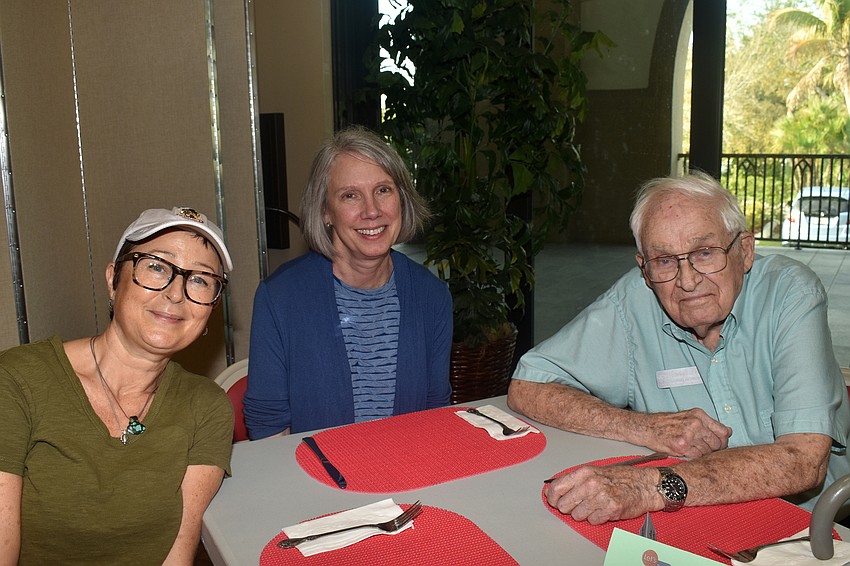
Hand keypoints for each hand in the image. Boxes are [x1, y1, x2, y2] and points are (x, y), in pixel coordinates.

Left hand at [545, 465, 659, 523]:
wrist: (645, 485)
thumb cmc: (621, 478)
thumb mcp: (594, 472)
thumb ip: (576, 480)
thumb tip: (555, 490)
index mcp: (584, 472)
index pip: (556, 488)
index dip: (552, 498)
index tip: (554, 501)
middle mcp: (590, 484)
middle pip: (564, 505)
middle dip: (569, 508)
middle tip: (578, 505)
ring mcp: (600, 497)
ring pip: (577, 515)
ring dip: (584, 514)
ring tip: (594, 506)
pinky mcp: (610, 510)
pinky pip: (592, 521)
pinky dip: (597, 518)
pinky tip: (604, 510)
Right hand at [637, 408, 731, 457]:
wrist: (646, 427)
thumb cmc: (667, 423)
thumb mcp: (689, 417)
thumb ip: (709, 424)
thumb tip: (729, 432)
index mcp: (698, 415)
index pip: (723, 431)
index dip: (723, 441)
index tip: (719, 444)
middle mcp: (695, 423)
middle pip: (717, 443)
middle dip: (713, 449)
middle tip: (703, 449)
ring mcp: (689, 435)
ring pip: (707, 452)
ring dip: (702, 454)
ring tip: (691, 449)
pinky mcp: (682, 446)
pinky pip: (697, 457)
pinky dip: (694, 457)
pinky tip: (686, 451)